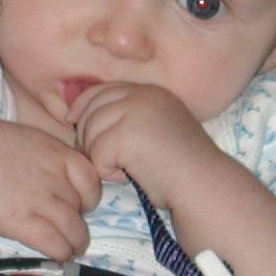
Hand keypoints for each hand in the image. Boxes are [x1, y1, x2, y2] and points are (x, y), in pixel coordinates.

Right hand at [0, 119, 101, 262]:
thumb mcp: (22, 138)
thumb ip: (42, 156)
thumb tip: (50, 173)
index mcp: (55, 152)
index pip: (91, 179)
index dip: (89, 196)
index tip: (81, 204)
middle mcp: (53, 177)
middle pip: (80, 206)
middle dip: (79, 221)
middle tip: (73, 231)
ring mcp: (39, 200)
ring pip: (73, 228)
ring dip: (76, 242)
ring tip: (72, 249)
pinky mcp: (22, 222)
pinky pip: (54, 243)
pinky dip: (62, 252)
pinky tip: (60, 256)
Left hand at [70, 81, 220, 201]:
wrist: (203, 186)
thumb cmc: (181, 169)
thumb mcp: (156, 130)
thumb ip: (128, 117)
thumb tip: (80, 114)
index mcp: (151, 92)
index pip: (103, 90)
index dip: (83, 105)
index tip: (72, 121)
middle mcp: (143, 95)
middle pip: (91, 109)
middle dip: (88, 136)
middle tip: (108, 160)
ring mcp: (136, 112)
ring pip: (90, 132)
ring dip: (100, 156)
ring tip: (125, 168)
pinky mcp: (127, 134)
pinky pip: (96, 154)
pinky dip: (108, 171)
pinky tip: (129, 176)